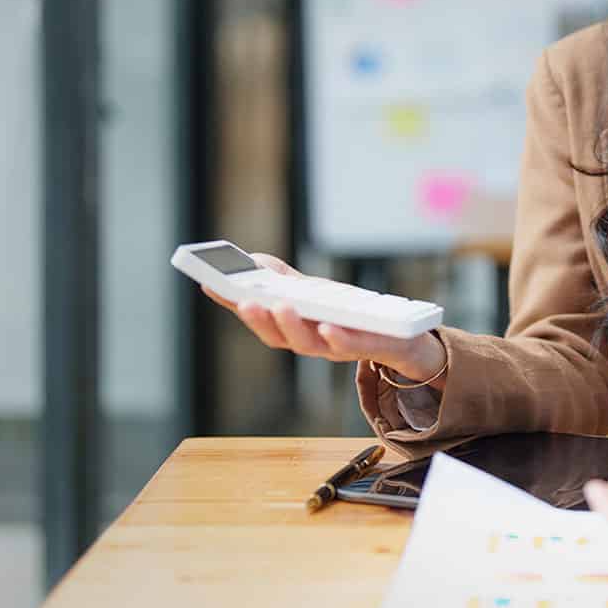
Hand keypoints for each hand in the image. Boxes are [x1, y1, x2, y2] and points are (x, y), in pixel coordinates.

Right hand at [201, 253, 446, 382]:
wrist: (398, 336)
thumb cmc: (346, 314)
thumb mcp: (312, 290)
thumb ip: (282, 278)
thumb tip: (251, 260)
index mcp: (292, 327)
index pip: (257, 316)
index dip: (231, 302)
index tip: (208, 282)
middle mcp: (308, 341)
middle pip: (277, 336)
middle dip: (259, 319)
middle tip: (246, 301)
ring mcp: (335, 347)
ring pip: (308, 344)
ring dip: (291, 327)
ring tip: (280, 305)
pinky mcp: (365, 346)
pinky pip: (349, 346)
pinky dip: (336, 337)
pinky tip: (328, 326)